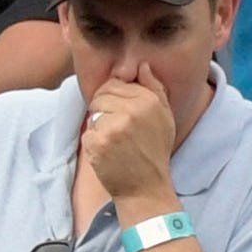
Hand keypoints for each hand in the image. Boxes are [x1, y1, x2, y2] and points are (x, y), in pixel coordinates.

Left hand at [82, 65, 176, 204]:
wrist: (145, 185)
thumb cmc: (154, 150)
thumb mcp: (164, 115)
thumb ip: (153, 88)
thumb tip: (141, 66)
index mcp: (149, 100)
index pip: (115, 83)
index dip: (112, 96)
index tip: (118, 111)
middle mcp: (132, 110)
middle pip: (100, 96)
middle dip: (103, 109)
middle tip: (115, 128)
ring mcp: (113, 126)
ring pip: (93, 114)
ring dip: (99, 126)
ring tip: (115, 141)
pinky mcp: (98, 142)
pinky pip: (87, 132)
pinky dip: (93, 142)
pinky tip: (108, 152)